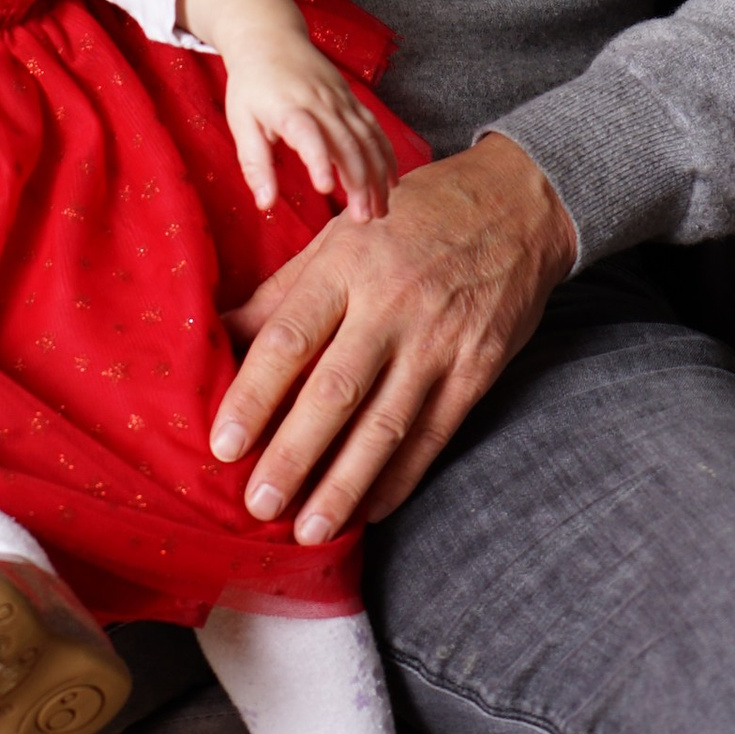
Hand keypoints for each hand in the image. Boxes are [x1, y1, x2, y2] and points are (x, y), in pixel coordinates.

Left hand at [181, 0, 395, 219]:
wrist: (271, 38)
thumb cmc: (251, 85)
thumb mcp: (241, 122)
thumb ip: (254, 164)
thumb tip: (265, 205)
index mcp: (288, 107)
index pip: (307, 134)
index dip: (318, 160)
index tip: (326, 190)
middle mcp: (320, 102)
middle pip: (346, 142)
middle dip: (360, 182)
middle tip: (364, 218)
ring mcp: (340, 99)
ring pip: (367, 138)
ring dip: (378, 174)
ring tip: (381, 209)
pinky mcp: (351, 99)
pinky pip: (374, 128)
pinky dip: (386, 154)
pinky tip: (391, 181)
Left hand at [209, 135, 576, 543]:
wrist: (516, 204)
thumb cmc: (413, 216)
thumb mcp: (342, 232)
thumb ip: (282, 289)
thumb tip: (217, 333)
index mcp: (347, 265)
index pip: (290, 338)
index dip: (253, 396)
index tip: (222, 444)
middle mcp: (391, 305)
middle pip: (334, 392)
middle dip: (292, 455)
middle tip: (256, 504)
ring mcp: (438, 340)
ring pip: (384, 425)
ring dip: (343, 484)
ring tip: (308, 529)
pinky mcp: (477, 368)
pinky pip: (433, 434)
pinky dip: (401, 478)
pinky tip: (369, 511)